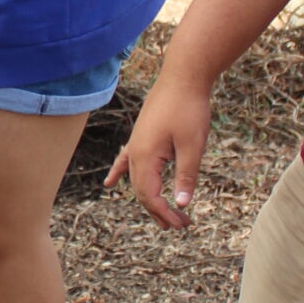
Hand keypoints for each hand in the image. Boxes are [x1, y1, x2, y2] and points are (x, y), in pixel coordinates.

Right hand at [105, 67, 213, 228]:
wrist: (183, 77)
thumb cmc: (189, 109)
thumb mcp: (192, 146)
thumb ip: (186, 176)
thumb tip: (181, 204)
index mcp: (146, 157)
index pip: (151, 196)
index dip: (165, 213)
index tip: (182, 224)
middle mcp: (135, 152)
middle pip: (142, 191)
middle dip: (159, 211)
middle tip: (180, 225)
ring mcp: (136, 143)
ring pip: (137, 179)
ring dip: (149, 198)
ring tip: (162, 215)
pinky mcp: (141, 135)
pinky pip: (126, 160)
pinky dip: (120, 174)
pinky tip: (111, 184)